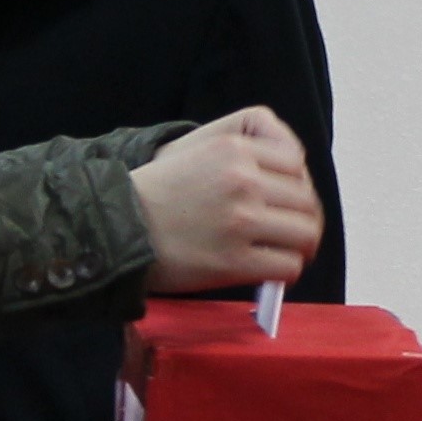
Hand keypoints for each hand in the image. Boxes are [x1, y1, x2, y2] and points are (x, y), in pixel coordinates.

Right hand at [131, 108, 323, 293]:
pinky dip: (286, 271)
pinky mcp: (235, 260)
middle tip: (291, 234)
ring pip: (305, 233)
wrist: (116, 228)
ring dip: (300, 246)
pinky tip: (270, 272)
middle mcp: (243, 181)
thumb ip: (240, 150)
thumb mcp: (191, 148)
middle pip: (305, 200)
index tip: (287, 201)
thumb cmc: (152, 193)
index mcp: (234, 149)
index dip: (296, 184)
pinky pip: (287, 266)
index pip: (295, 162)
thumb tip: (289, 178)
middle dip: (302, 219)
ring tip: (286, 253)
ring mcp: (241, 221)